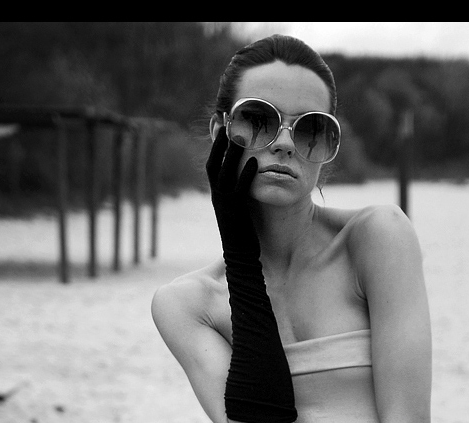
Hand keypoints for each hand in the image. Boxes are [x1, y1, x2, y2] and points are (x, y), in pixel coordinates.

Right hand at [206, 127, 258, 258]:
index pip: (213, 165)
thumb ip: (237, 194)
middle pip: (215, 163)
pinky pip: (240, 188)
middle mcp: (217, 196)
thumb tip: (243, 181)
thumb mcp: (237, 210)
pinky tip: (255, 161)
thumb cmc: (241, 234)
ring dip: (233, 152)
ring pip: (226, 172)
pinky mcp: (236, 211)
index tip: (222, 128)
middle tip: (227, 121)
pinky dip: (247, 174)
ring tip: (241, 134)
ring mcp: (225, 203)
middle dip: (219, 142)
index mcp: (217, 195)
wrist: (239, 256)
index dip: (216, 146)